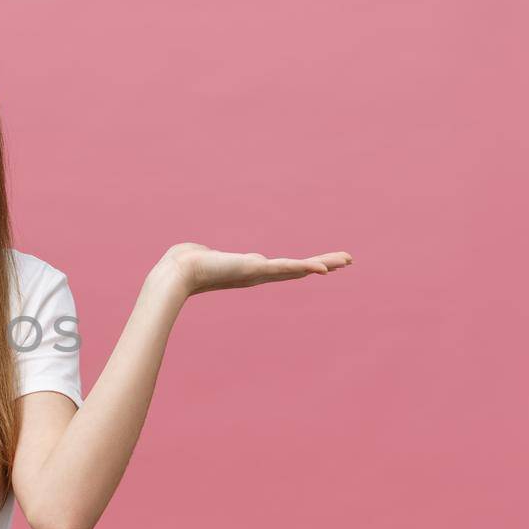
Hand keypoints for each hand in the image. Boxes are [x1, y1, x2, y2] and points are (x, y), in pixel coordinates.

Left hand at [158, 242, 352, 296]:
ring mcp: (259, 273)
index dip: (306, 265)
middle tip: (348, 260)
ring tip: (344, 261)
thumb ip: (211, 256)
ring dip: (322, 264)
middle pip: (298, 269)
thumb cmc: (189, 263)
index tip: (324, 264)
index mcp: (252, 270)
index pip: (286, 267)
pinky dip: (303, 268)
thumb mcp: (208, 257)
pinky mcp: (255, 269)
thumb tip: (207, 254)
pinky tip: (320, 268)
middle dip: (323, 264)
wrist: (181, 271)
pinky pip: (284, 268)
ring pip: (297, 268)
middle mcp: (260, 274)